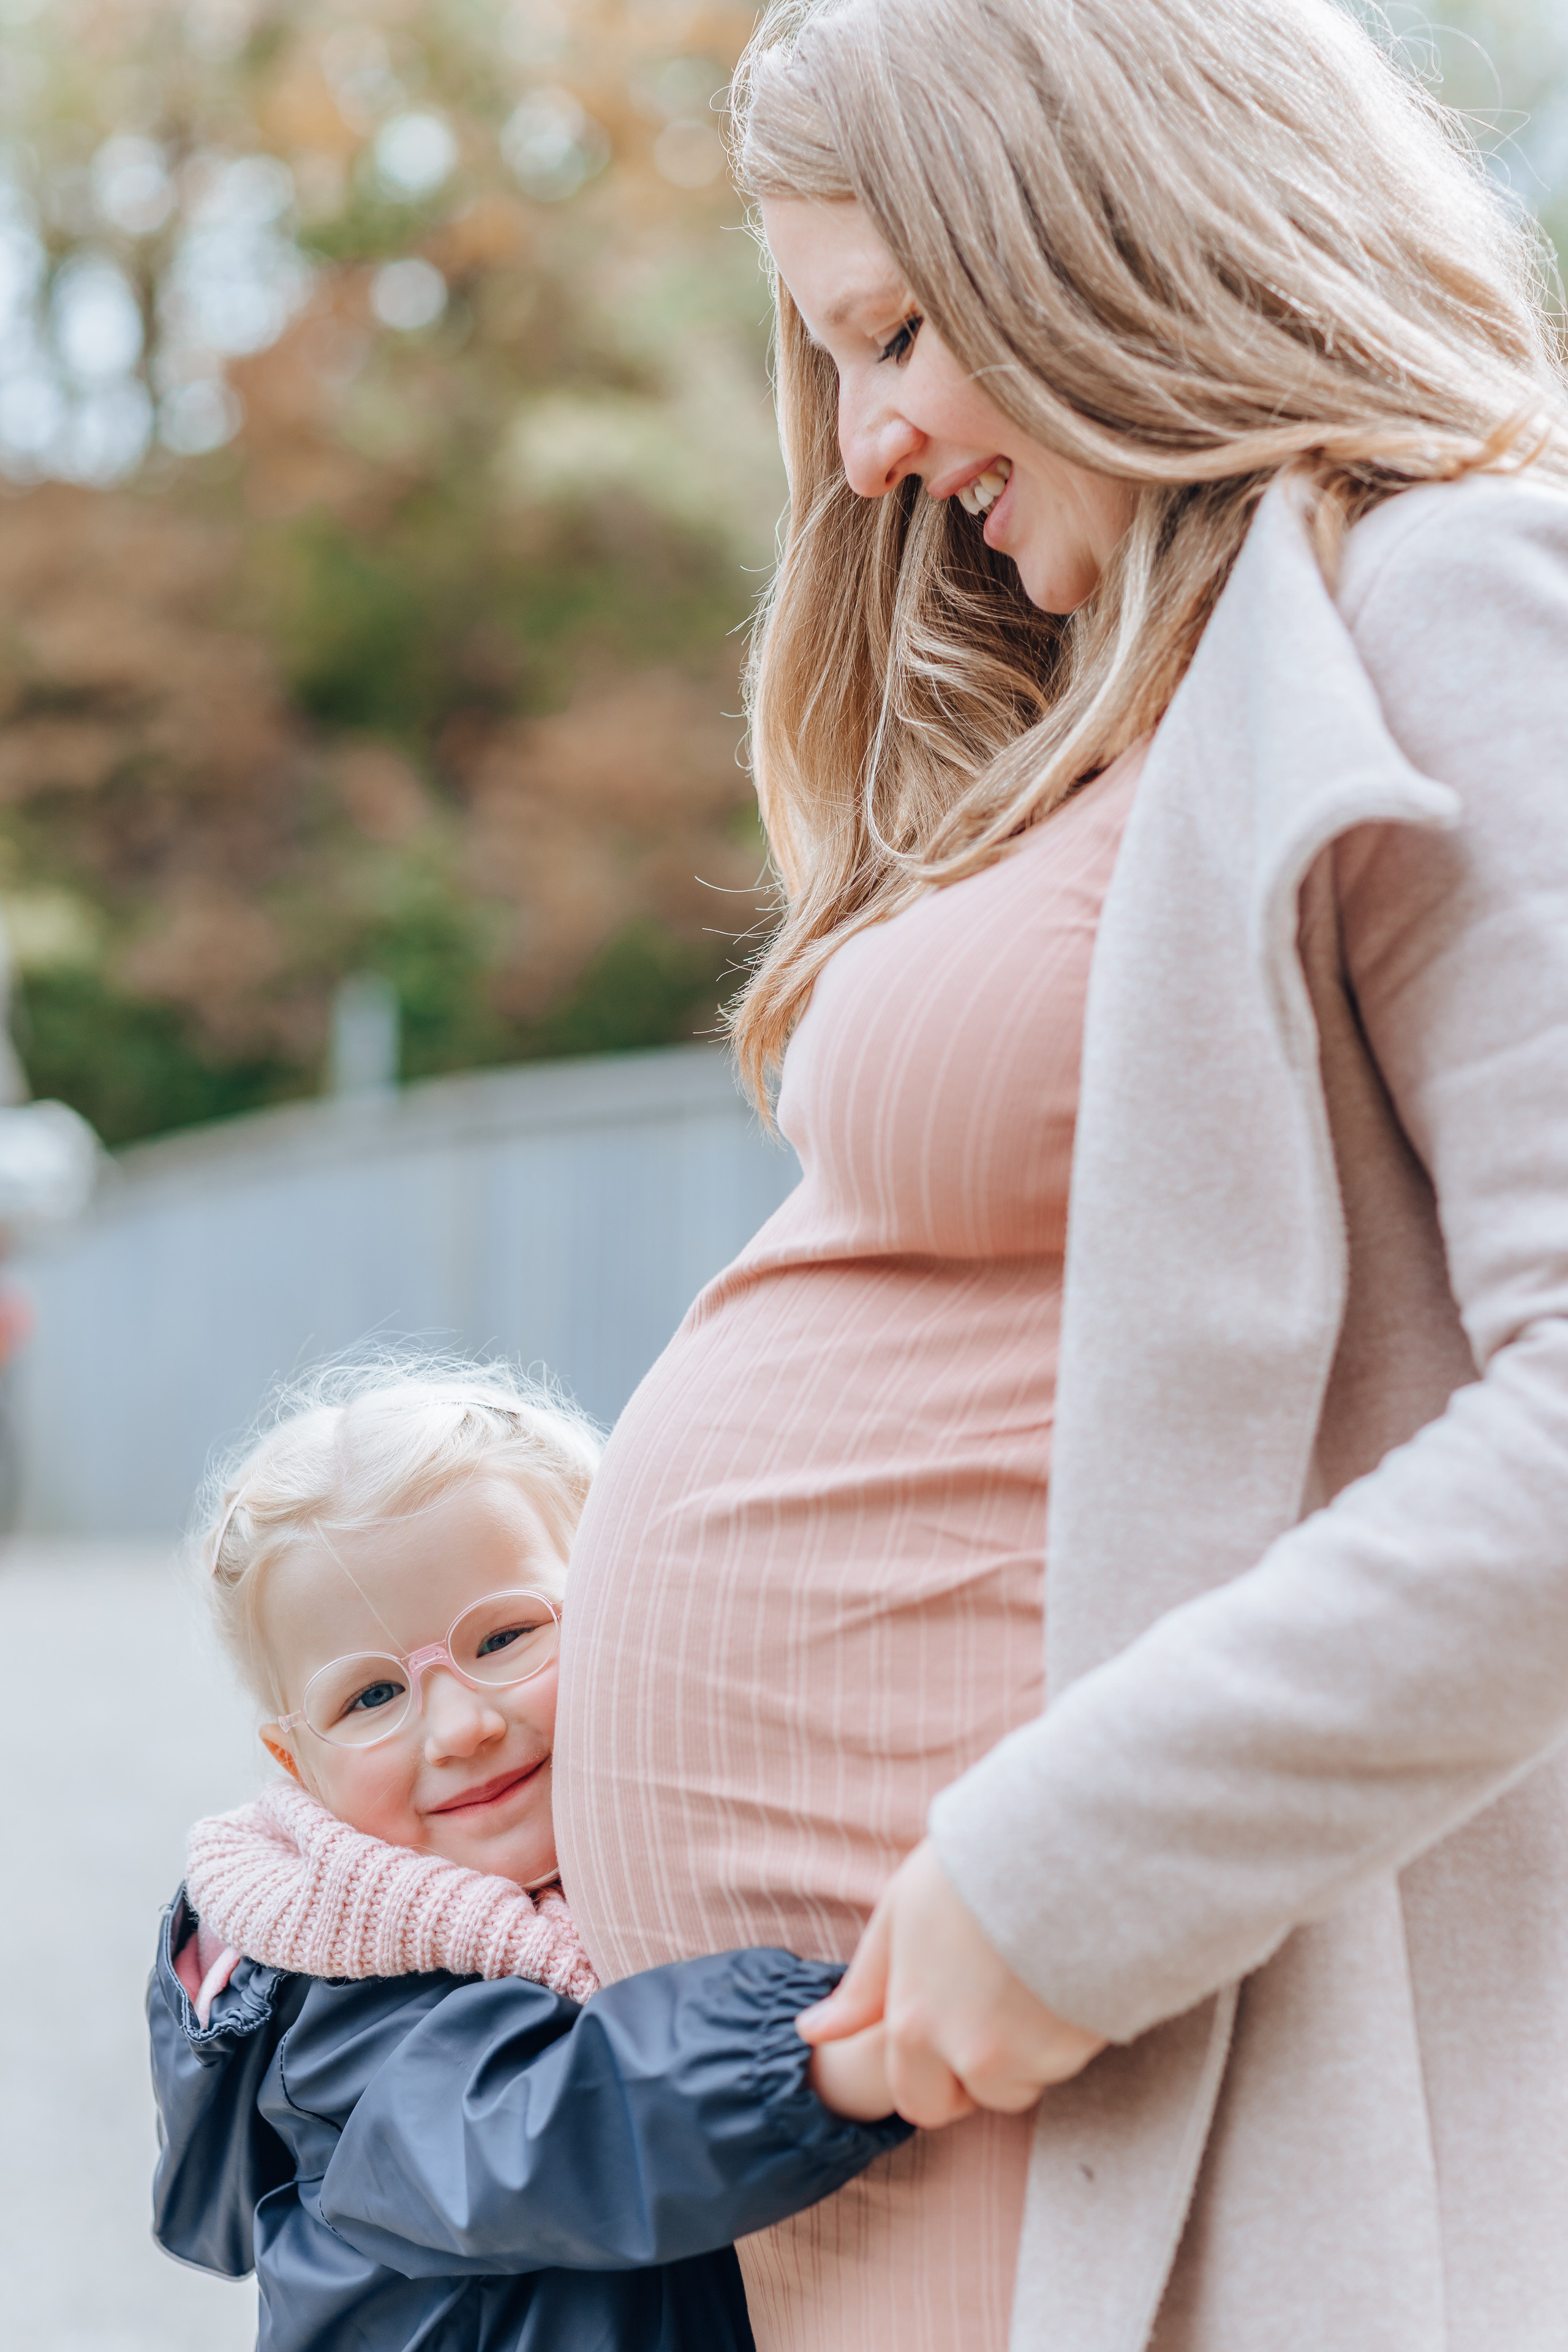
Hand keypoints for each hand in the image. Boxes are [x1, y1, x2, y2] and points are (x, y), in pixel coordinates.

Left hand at [796, 1839, 1106, 2128]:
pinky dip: (1070, 2028)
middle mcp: (969, 2053)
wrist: (1059, 1841)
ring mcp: (1028, 2054)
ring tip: (1033, 1974)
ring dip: (1034, 2046)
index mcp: (914, 2024)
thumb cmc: (973, 1867)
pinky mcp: (1079, 2044)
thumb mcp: (900, 1914)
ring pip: (1029, 2077)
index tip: (956, 2036)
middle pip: (978, 2100)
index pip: (919, 2102)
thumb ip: (863, 1987)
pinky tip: (1068, 1971)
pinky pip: (1071, 2056)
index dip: (937, 2077)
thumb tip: (812, 2032)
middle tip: (1000, 2007)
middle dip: (986, 2073)